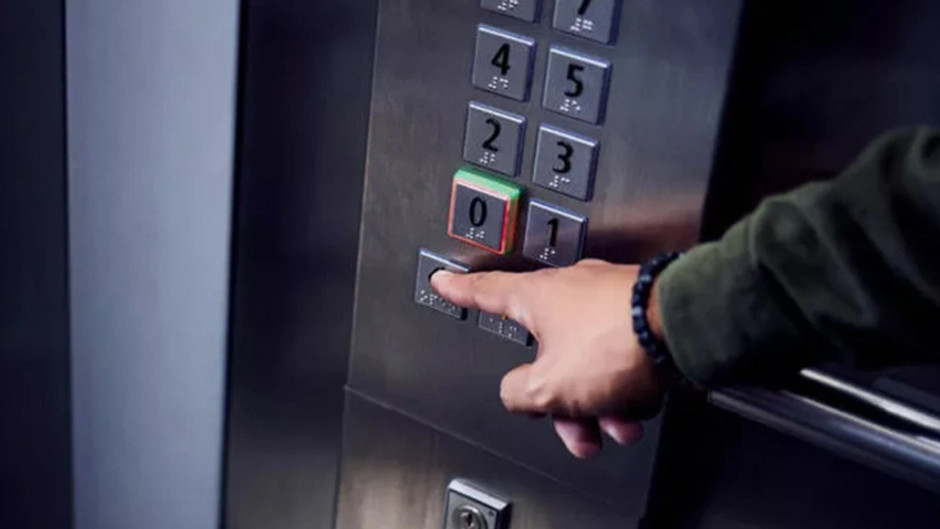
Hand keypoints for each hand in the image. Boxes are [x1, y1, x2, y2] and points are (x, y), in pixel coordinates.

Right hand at [431, 259, 669, 457]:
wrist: (684, 327)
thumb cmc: (617, 340)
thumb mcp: (547, 385)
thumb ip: (519, 393)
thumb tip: (517, 394)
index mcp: (536, 297)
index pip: (485, 292)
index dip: (460, 291)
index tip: (445, 281)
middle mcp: (570, 291)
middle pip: (547, 351)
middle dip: (559, 397)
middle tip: (569, 425)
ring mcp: (607, 299)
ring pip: (588, 360)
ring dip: (598, 401)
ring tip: (616, 425)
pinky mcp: (640, 312)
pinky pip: (619, 356)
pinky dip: (624, 386)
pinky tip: (637, 406)